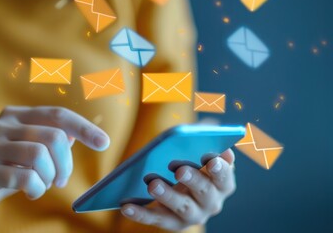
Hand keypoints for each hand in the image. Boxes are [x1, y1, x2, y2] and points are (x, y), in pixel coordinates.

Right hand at [0, 106, 109, 219]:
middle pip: (53, 136)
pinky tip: (31, 192)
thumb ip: (50, 139)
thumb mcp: (29, 149)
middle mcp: (2, 125)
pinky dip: (36, 189)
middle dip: (65, 163)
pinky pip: (23, 178)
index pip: (58, 114)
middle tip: (61, 180)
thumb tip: (75, 135)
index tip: (104, 143)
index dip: (84, 128)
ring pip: (39, 156)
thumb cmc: (7, 166)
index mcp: (17, 115)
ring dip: (49, 177)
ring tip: (44, 185)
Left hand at [121, 149, 235, 230]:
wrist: (180, 188)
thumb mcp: (199, 151)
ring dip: (168, 196)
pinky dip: (140, 213)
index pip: (225, 177)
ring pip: (181, 207)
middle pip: (204, 193)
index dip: (220, 170)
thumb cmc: (191, 163)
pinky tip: (126, 206)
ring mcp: (191, 215)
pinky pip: (154, 219)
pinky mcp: (170, 223)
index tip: (212, 160)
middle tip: (179, 170)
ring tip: (153, 185)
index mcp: (222, 184)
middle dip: (193, 180)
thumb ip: (204, 139)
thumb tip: (207, 126)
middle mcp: (211, 203)